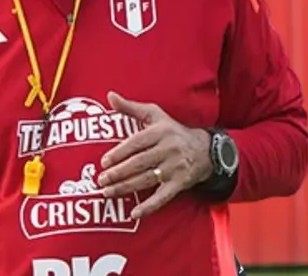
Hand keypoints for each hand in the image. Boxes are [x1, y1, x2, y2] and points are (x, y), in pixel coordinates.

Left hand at [97, 92, 212, 218]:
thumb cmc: (173, 131)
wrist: (205, 150)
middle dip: (119, 173)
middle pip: (140, 163)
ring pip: (147, 179)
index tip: (104, 162)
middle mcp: (169, 149)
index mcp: (160, 132)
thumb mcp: (155, 115)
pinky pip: (162, 197)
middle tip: (101, 180)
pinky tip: (134, 213)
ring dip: (126, 188)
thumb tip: (109, 95)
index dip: (120, 152)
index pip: (137, 143)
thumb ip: (130, 107)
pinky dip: (149, 206)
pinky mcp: (180, 183)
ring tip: (108, 192)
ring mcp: (175, 167)